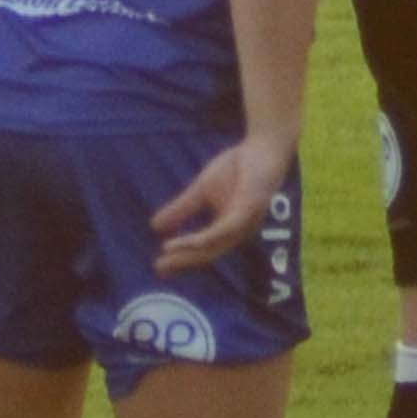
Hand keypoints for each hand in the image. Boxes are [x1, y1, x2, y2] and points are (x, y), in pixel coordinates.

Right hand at [149, 129, 295, 273]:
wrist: (261, 147)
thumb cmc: (236, 168)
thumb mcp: (201, 191)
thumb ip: (182, 209)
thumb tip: (155, 226)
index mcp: (228, 229)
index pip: (203, 250)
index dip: (181, 259)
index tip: (159, 269)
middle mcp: (238, 231)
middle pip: (208, 253)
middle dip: (183, 261)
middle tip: (159, 269)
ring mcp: (244, 222)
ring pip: (215, 245)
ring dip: (191, 253)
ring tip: (167, 255)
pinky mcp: (249, 210)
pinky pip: (224, 230)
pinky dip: (205, 238)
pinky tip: (189, 242)